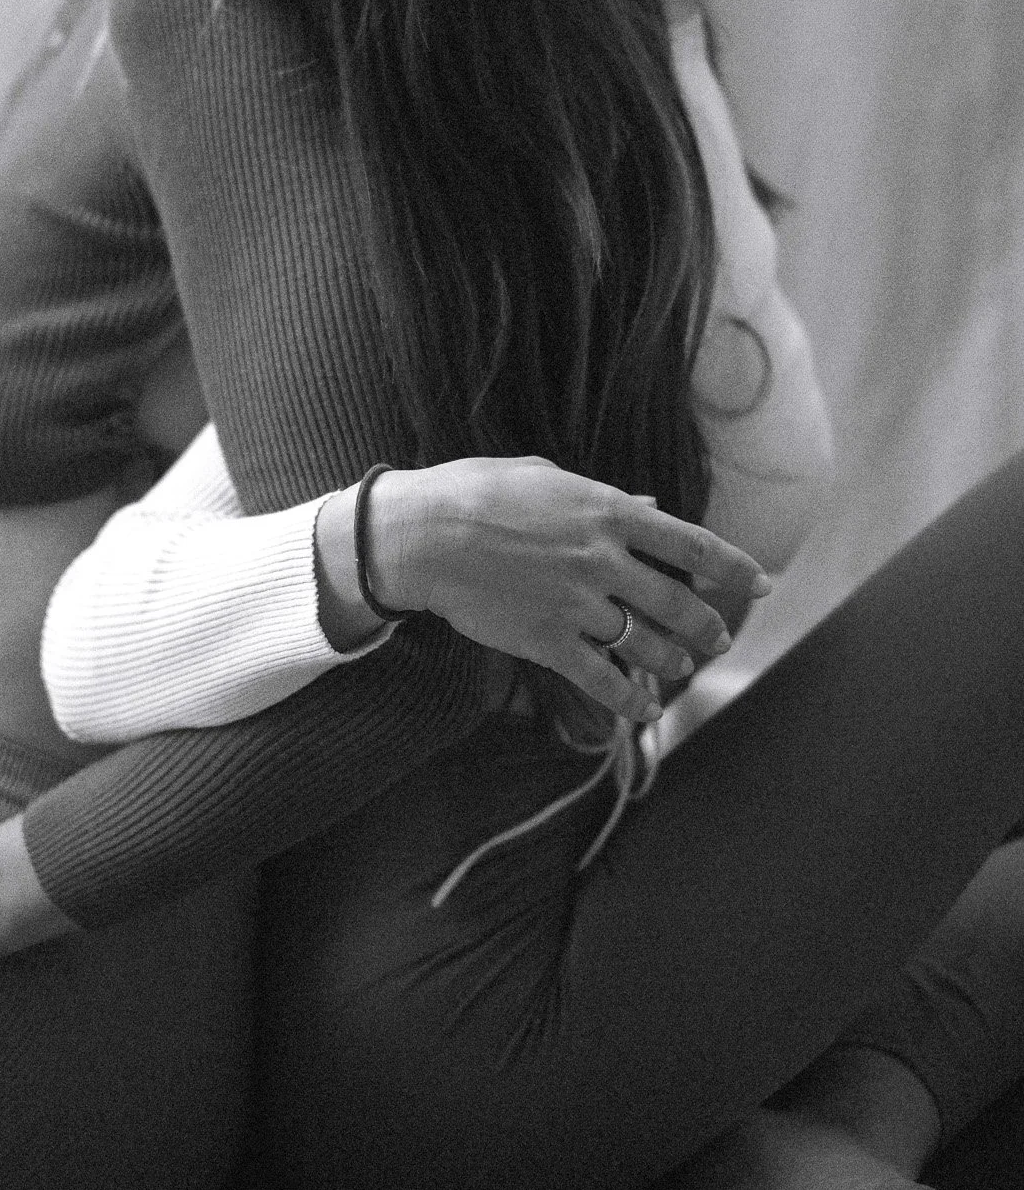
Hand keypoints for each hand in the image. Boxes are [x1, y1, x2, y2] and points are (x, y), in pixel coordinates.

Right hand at [368, 456, 770, 725]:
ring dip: (671, 661)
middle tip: (717, 638)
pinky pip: (602, 680)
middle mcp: (603, 560)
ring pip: (647, 646)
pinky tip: (638, 709)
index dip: (736, 567)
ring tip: (679, 667)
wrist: (427, 534)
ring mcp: (578, 604)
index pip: (692, 545)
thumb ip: (607, 500)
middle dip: (707, 627)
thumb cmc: (479, 492)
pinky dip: (627, 700)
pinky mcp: (549, 641)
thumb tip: (651, 507)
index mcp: (608, 512)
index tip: (762, 583)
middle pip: (680, 604)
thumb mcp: (548, 479)